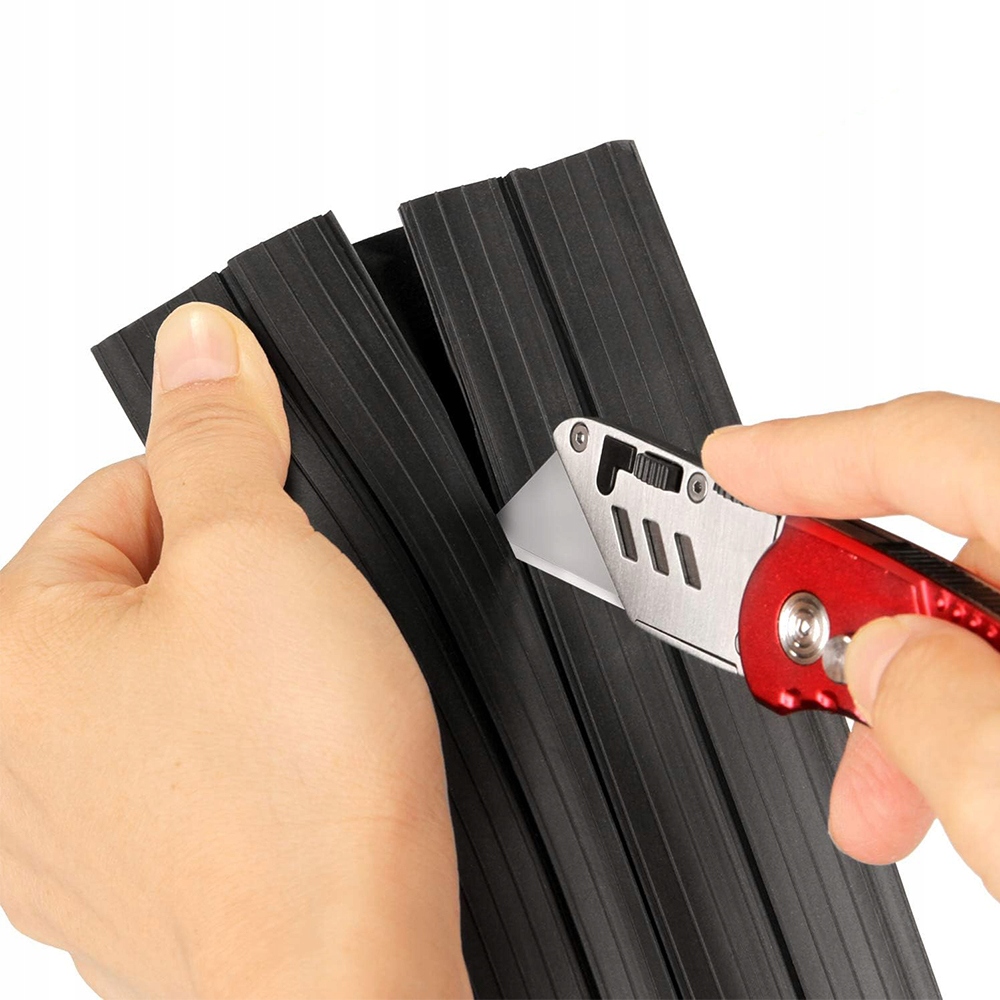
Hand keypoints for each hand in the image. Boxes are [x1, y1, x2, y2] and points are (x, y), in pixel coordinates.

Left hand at [0, 304, 470, 997]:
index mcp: (6, 649)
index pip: (120, 495)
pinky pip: (183, 762)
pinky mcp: (126, 880)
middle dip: (227, 591)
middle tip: (295, 644)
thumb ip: (217, 434)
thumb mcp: (258, 550)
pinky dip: (236, 750)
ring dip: (237, 672)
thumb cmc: (293, 782)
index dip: (223, 505)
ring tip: (296, 718)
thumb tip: (200, 347)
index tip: (277, 552)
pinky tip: (282, 777)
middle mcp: (5, 752)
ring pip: (167, 678)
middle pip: (140, 589)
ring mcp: (59, 833)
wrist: (349, 962)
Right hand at [703, 392, 999, 899]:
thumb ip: (930, 707)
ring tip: (872, 803)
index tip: (729, 464)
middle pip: (958, 545)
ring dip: (915, 705)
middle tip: (785, 680)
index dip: (807, 452)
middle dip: (851, 624)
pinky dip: (983, 730)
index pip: (931, 448)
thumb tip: (875, 661)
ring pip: (995, 628)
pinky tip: (965, 808)